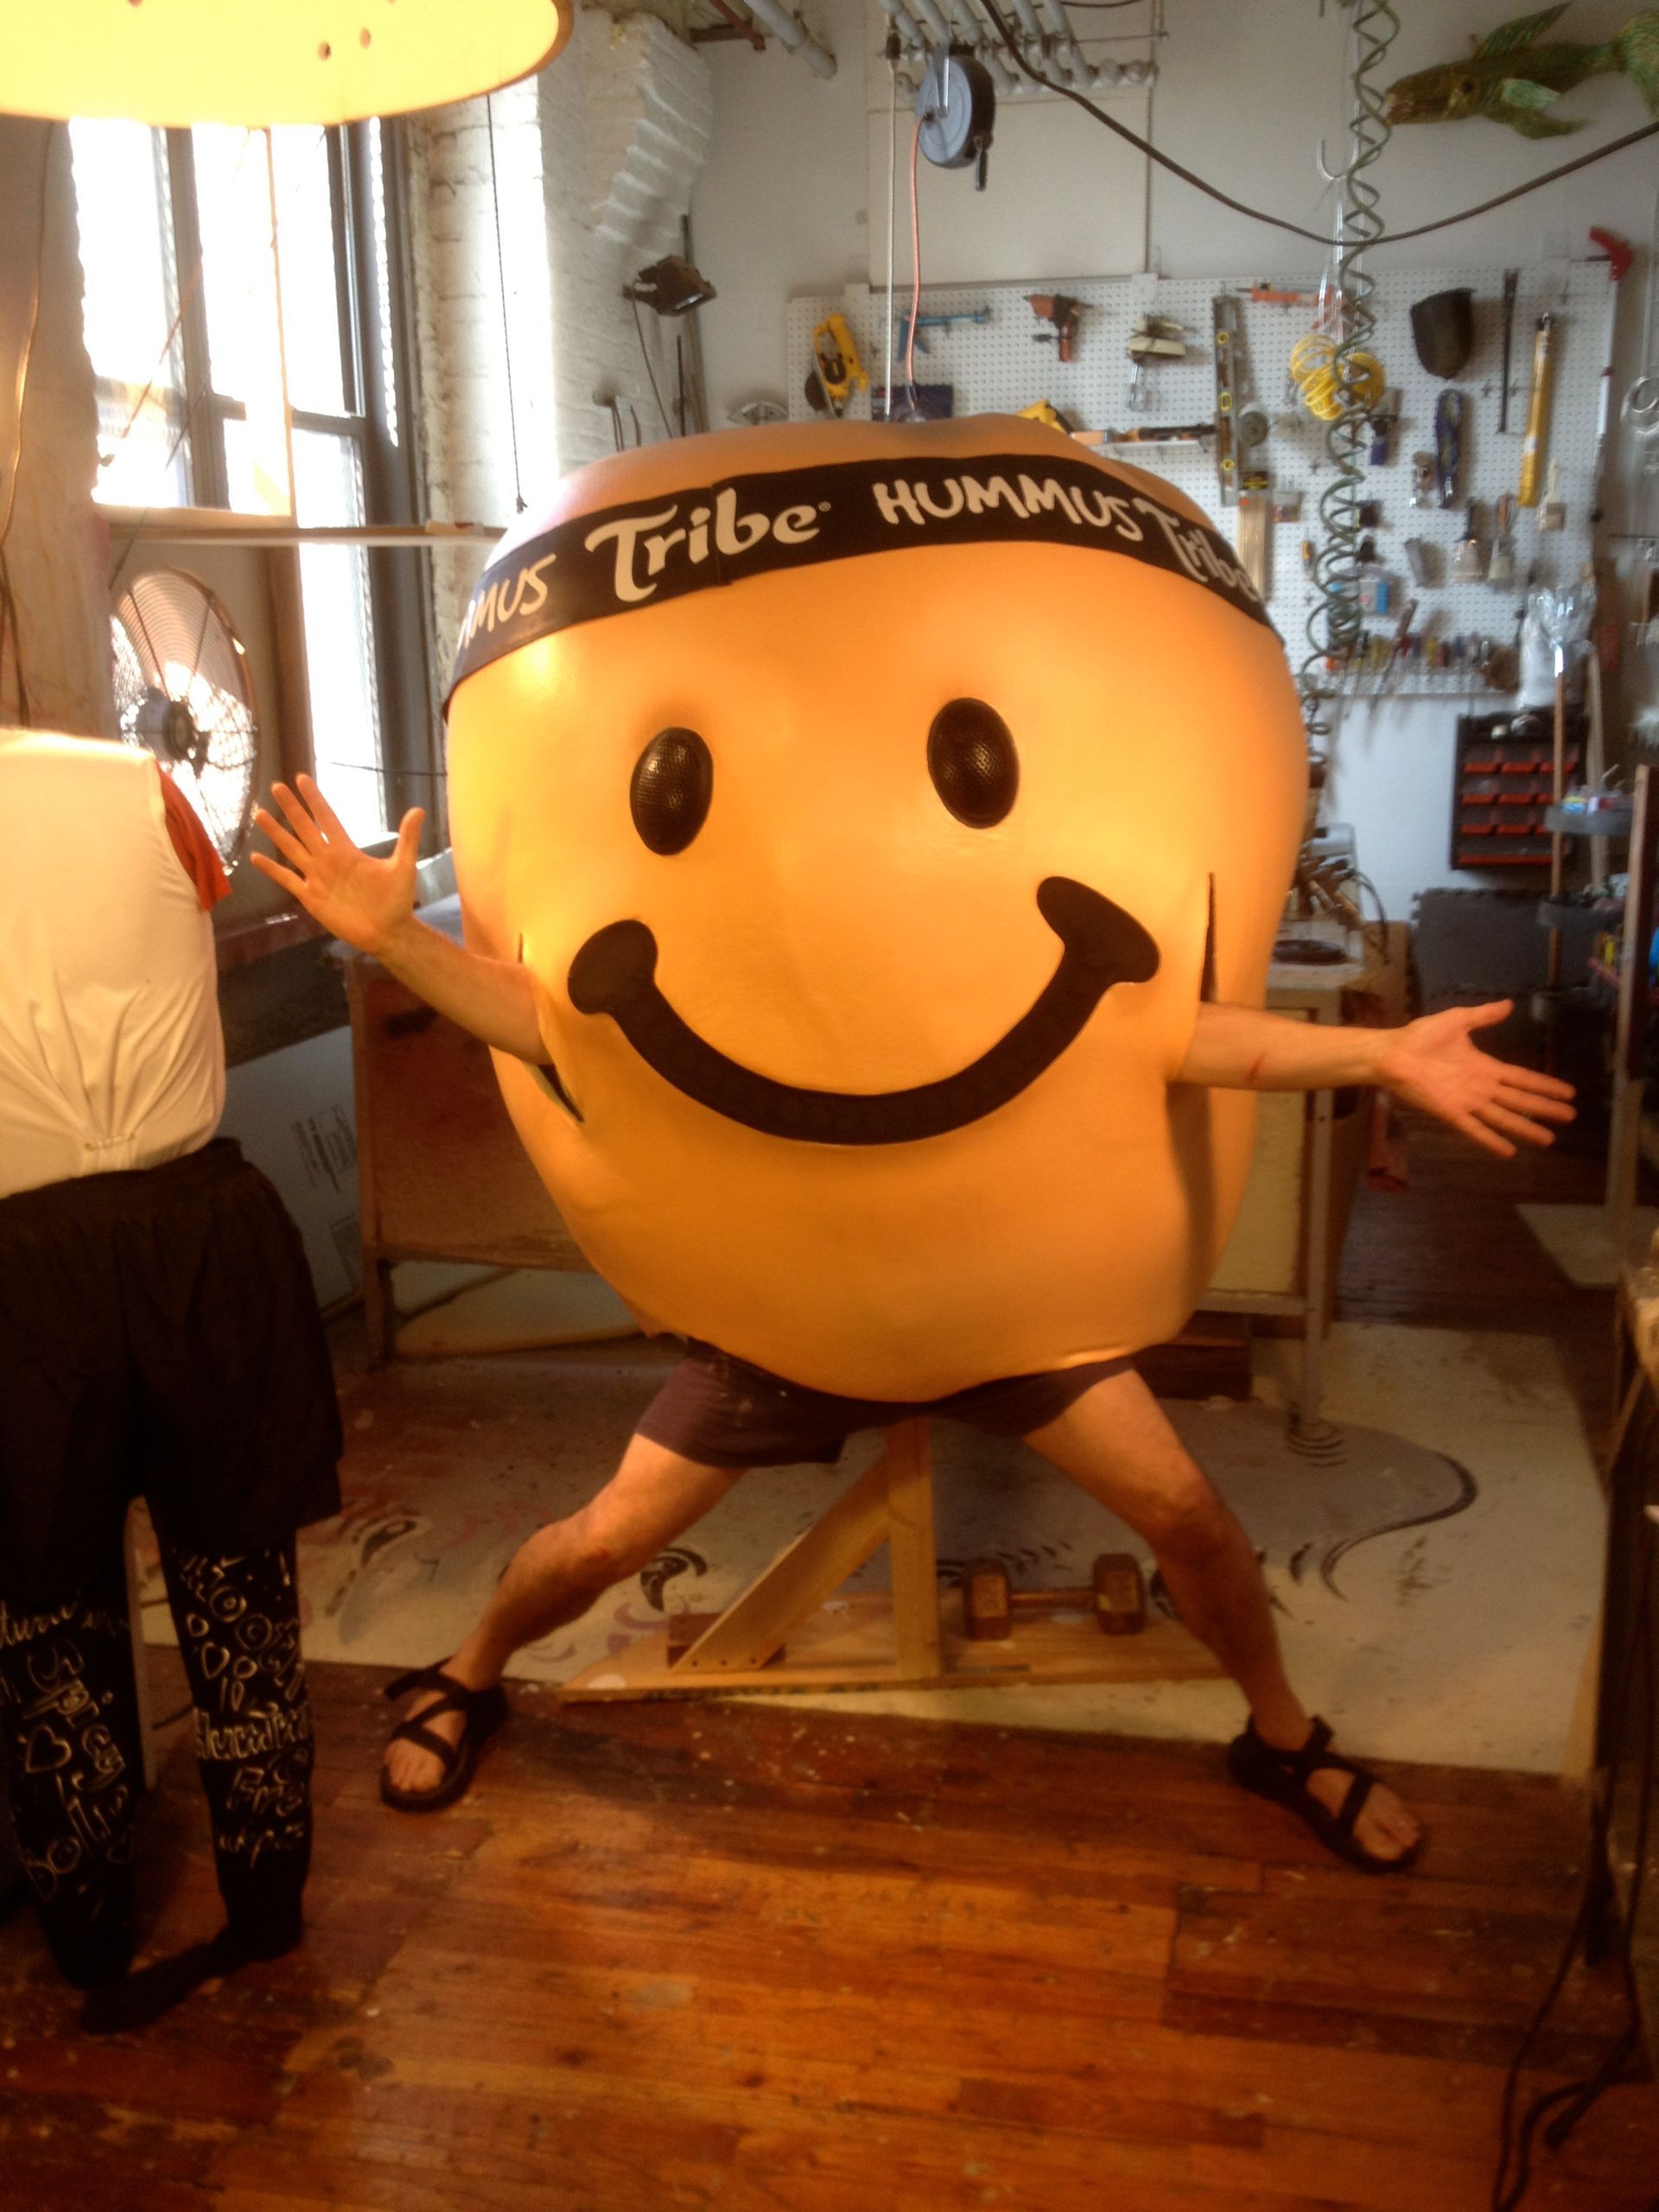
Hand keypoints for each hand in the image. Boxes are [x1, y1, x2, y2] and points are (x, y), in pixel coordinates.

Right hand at [250, 777, 422, 956]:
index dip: (315, 800)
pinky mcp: (310, 897)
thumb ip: (407, 839)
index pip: (327, 819)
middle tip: (276, 786)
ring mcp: (317, 878)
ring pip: (292, 849)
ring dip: (276, 832)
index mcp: (347, 851)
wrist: (388, 932)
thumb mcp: (403, 867)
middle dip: (291, 808)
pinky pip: (287, 880)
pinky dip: (272, 869)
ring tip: (260, 814)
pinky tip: (256, 857)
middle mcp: (328, 860)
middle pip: (305, 828)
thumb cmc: (397, 900)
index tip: (302, 779)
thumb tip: (418, 810)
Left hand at [1375, 1001, 1574, 1158]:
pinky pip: (1474, 1129)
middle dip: (1545, 1109)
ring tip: (1549, 1139)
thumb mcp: (1458, 1020)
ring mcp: (1467, 1102)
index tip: (1568, 1093)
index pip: (1522, 1079)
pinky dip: (1490, 1140)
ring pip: (1504, 1118)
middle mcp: (1481, 1088)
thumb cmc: (1422, 1036)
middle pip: (1520, 1101)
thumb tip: (1509, 1004)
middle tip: (1570, 1118)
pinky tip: (1509, 1152)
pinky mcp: (1450, 1112)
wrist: (1393, 1051)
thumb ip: (1484, 1016)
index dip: (1544, 1086)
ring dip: (1526, 1128)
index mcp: (1484, 1067)